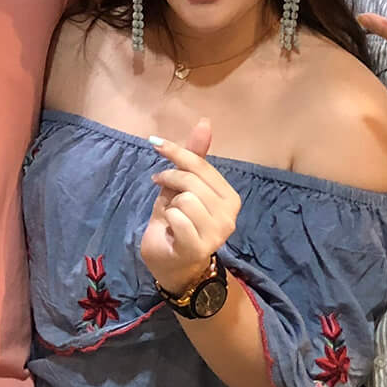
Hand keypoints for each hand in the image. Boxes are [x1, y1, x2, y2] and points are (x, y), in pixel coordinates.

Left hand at [140, 119, 237, 295]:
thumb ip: (194, 158)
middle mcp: (230, 215)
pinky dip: (168, 220)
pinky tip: (171, 230)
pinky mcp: (200, 246)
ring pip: (185, 199)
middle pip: (192, 180)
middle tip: (160, 184)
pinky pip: (177, 217)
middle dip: (170, 179)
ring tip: (172, 215)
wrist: (171, 264)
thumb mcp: (182, 187)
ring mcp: (217, 233)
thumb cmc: (177, 223)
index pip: (202, 165)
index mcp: (229, 197)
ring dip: (170, 204)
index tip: (155, 144)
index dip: (176, 152)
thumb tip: (204, 123)